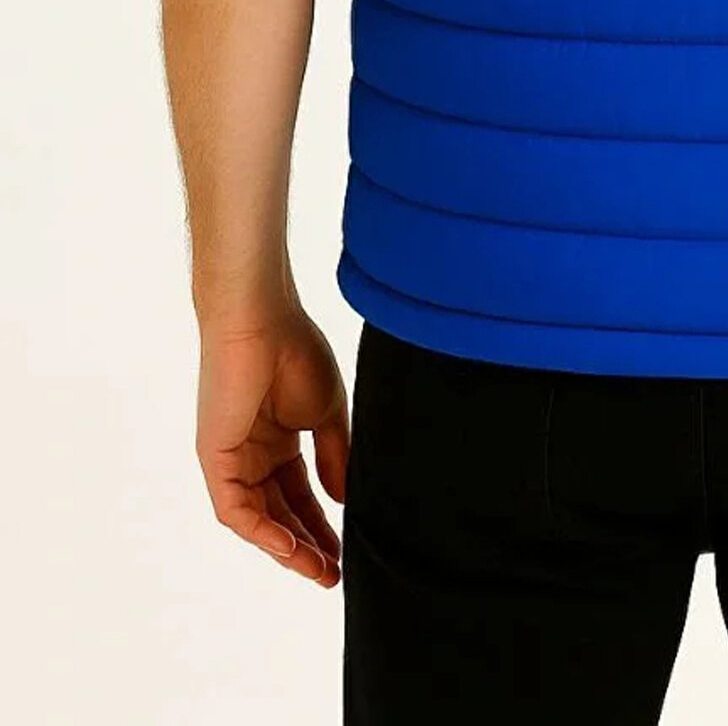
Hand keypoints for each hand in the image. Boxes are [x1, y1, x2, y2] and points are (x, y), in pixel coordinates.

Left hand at [196, 306, 349, 586]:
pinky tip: (288, 547)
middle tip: (334, 573)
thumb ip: (334, 457)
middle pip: (280, 513)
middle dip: (307, 544)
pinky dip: (261, 531)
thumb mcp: (327, 413)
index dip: (322, 524)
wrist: (263, 320)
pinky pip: (235, 509)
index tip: (347, 551)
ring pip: (258, 518)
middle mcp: (254, 454)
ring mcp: (233, 458)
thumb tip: (343, 501)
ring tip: (318, 569)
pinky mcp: (215, 458)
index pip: (300, 494)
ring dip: (286, 546)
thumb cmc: (296, 352)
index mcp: (279, 440)